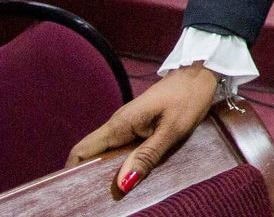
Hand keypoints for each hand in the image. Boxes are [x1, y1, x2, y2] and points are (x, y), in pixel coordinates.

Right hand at [67, 64, 219, 194]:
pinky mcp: (139, 127)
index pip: (81, 151)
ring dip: (109, 172)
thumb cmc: (188, 98)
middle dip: (92, 177)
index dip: (73, 172)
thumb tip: (122, 184)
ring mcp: (127, 126)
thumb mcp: (172, 130)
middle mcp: (117, 126)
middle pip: (93, 155)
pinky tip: (132, 177)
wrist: (200, 74)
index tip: (77, 192)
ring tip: (114, 195)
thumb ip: (147, 156)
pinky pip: (123, 148)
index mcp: (119, 125)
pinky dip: (123, 163)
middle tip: (100, 199)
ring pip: (108, 153)